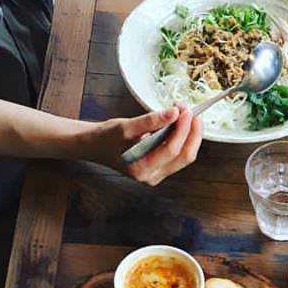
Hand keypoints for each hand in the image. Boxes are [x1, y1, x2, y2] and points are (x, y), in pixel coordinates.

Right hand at [85, 105, 202, 185]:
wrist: (95, 146)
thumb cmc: (106, 137)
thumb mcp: (125, 126)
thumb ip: (150, 121)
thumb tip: (174, 113)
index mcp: (142, 169)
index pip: (172, 150)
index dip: (183, 130)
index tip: (185, 111)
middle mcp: (153, 176)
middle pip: (184, 157)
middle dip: (192, 133)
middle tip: (190, 112)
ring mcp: (158, 174)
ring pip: (184, 156)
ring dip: (189, 134)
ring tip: (184, 114)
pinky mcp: (160, 168)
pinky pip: (179, 154)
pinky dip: (182, 138)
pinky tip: (179, 123)